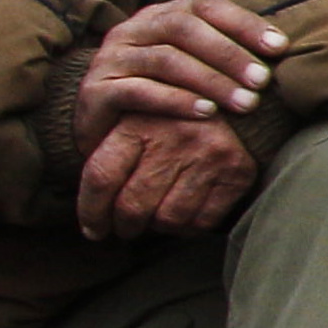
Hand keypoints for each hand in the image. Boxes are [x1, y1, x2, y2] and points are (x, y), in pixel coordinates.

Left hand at [79, 110, 259, 238]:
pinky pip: (202, 221)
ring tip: (158, 214)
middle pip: (132, 206)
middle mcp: (174, 136)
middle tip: (126, 227)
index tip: (92, 229)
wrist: (232, 98)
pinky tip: (186, 211)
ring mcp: (208, 155)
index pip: (101, 178)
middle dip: (124, 225)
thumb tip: (91, 218)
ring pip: (168, 219)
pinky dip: (190, 225)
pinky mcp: (237, 171)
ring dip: (158, 225)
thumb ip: (107, 159)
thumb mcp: (129, 122)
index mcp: (138, 122)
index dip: (91, 211)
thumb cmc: (167, 119)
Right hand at [81, 0, 287, 137]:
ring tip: (245, 103)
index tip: (281, 46)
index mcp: (161, 14)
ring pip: (166, 61)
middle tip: (264, 81)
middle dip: (230, 54)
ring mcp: (112, 57)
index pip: (206, 5)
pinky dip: (177, 101)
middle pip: (185, 29)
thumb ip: (222, 23)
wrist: (103, 126)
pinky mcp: (96, 90)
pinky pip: (139, 91)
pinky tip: (208, 114)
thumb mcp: (190, 53)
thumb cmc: (159, 87)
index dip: (244, 23)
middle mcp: (134, 29)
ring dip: (211, 81)